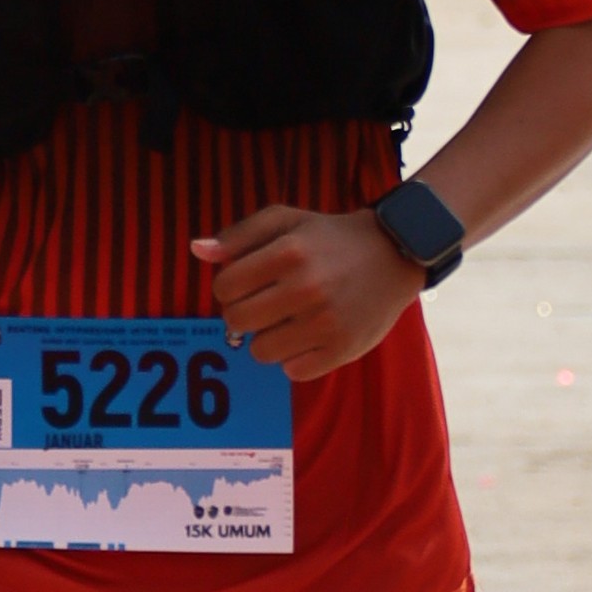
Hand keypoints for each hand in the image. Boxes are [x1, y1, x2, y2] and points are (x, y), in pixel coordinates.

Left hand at [190, 203, 420, 380]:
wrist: (394, 255)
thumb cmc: (330, 238)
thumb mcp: (286, 220)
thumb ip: (240, 234)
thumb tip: (197, 251)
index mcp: (288, 252)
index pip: (224, 287)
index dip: (229, 288)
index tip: (247, 285)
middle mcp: (306, 288)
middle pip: (237, 321)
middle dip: (242, 316)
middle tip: (264, 306)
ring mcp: (325, 322)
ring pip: (261, 351)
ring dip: (268, 339)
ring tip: (288, 321)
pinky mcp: (342, 349)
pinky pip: (292, 371)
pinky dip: (295, 359)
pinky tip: (308, 337)